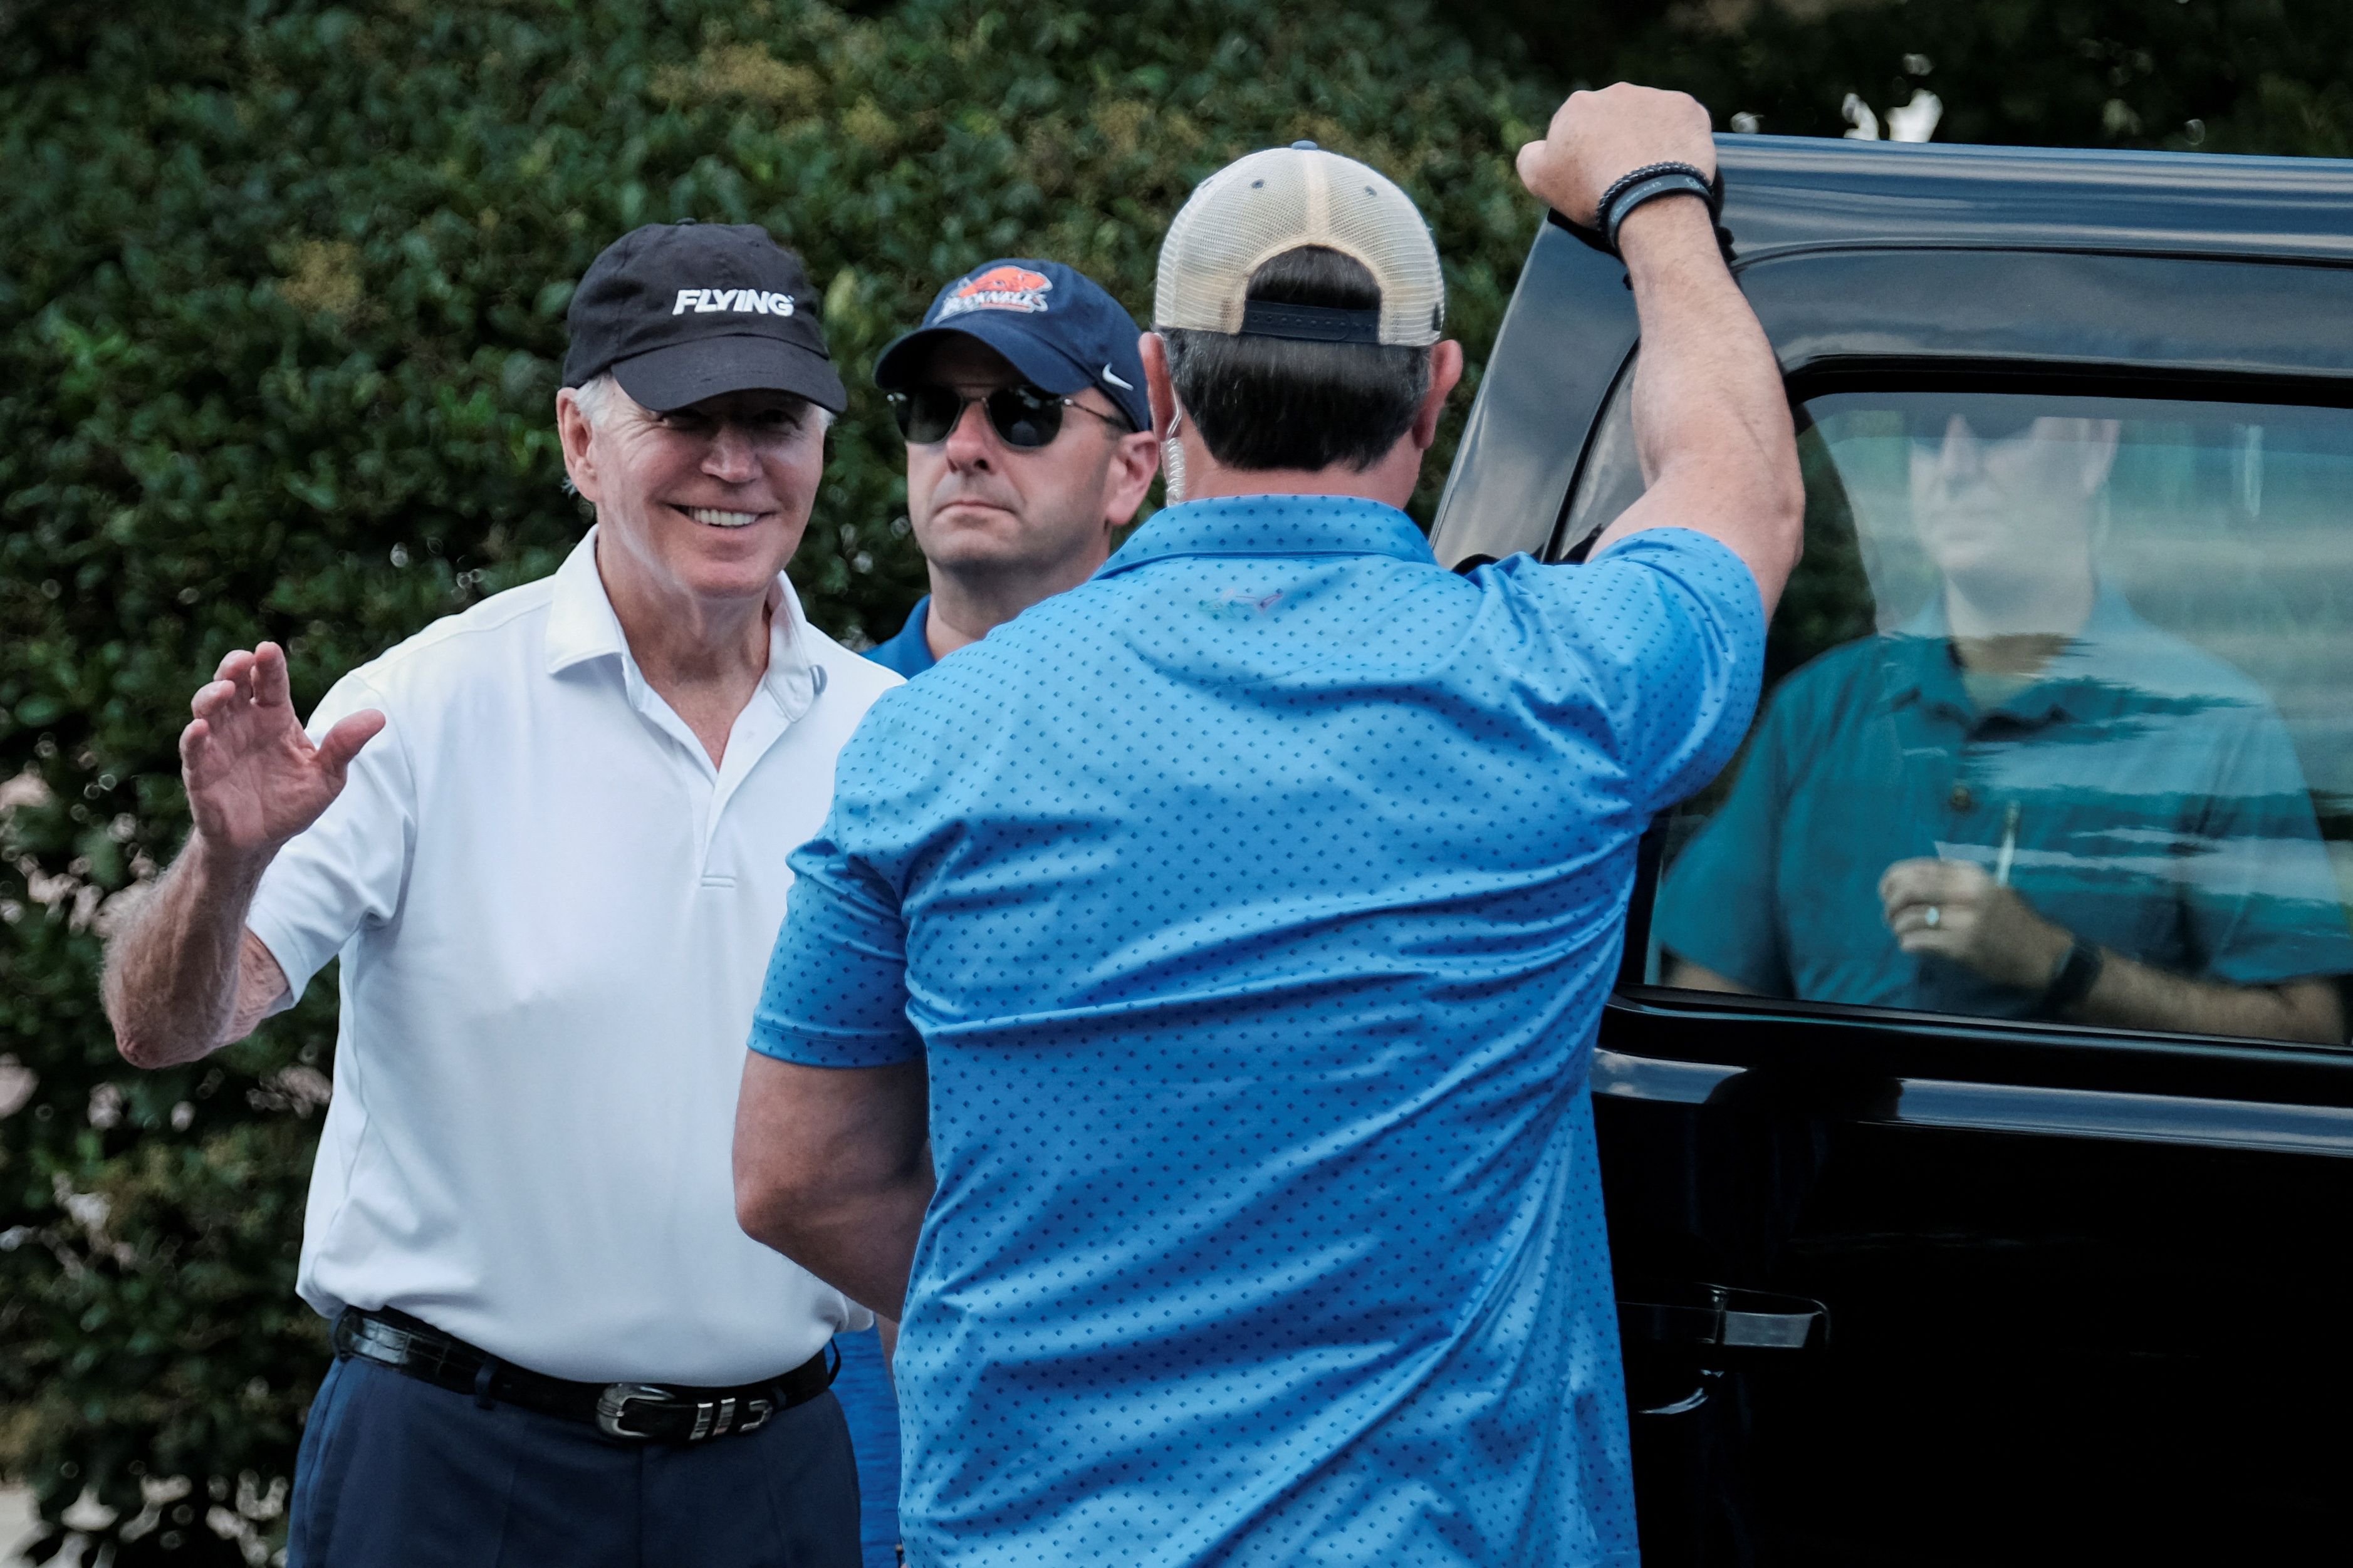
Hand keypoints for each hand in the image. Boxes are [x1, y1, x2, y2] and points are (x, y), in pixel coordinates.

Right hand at [179, 642, 383, 863]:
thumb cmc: (291, 802)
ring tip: (225, 690)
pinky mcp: (200, 771)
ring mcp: (218, 744)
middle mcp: (243, 723)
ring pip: (207, 709)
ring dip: (212, 695)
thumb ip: (344, 746)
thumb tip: (378, 717)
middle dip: (235, 668)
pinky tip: (200, 728)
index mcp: (275, 718)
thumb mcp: (326, 777)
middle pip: (234, 684)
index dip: (269, 665)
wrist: (261, 841)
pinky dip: (193, 737)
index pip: (272, 683)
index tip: (269, 649)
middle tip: (243, 660)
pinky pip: (192, 750)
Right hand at [1515, 83, 1715, 227]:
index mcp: (1578, 105)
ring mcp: (1656, 97)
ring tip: (1651, 173)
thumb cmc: (1591, 192)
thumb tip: (1539, 145)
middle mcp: (1616, 92)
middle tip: (1623, 178)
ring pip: (1649, 118)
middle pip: (1615, 119)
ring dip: (1648, 138)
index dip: (1583, 156)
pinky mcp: (1689, 108)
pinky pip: (1683, 122)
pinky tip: (1675, 164)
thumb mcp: (1538, 179)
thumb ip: (1530, 155)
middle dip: (1617, 142)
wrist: (1648, 201)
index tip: (1592, 179)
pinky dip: (1679, 140)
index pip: (1577, 128)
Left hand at [1879, 858, 2071, 992]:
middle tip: (1889, 915)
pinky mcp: (1962, 946)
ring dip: (1897, 927)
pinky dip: (1907, 943)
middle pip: (1908, 890)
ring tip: (1901, 932)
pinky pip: (1918, 941)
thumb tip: (1909, 878)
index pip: (1918, 868)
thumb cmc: (2011, 919)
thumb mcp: (1988, 887)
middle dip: (1890, 903)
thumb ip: (1954, 879)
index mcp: (1971, 874)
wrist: (2041, 953)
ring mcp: (1965, 920)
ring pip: (1909, 918)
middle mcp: (1967, 893)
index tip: (1885, 890)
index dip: (1892, 878)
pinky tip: (1911, 945)